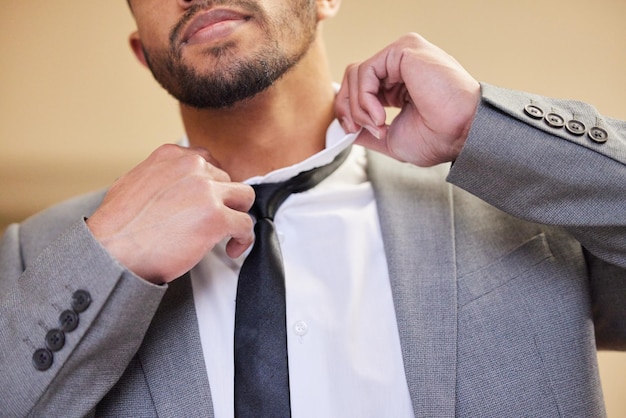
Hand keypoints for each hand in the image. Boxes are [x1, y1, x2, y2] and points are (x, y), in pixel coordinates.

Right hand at [87, 144, 254, 283]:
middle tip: (212, 223)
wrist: (111, 251)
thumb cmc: (117, 227)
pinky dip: (243, 239)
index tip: (210, 201)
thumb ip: (160, 177)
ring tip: (227, 234)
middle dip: (222, 202)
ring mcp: (207, 191)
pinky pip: (246, 225)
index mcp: (172, 156)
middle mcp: (192, 168)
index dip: (212, 185)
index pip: (209, 162)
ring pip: (244, 198)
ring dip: (237, 216)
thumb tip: (173, 187)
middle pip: (227, 181)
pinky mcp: (217, 217)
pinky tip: (231, 249)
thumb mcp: (132, 183)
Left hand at [335, 33, 480, 166]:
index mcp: (400, 83)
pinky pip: (365, 71)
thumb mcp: (391, 138)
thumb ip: (366, 130)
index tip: (352, 132)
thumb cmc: (437, 138)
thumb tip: (344, 129)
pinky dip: (365, 98)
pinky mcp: (404, 50)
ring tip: (379, 126)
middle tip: (359, 130)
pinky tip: (381, 115)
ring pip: (356, 75)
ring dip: (359, 108)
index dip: (349, 109)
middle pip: (354, 77)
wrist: (460, 134)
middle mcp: (401, 65)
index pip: (360, 86)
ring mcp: (403, 55)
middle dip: (348, 108)